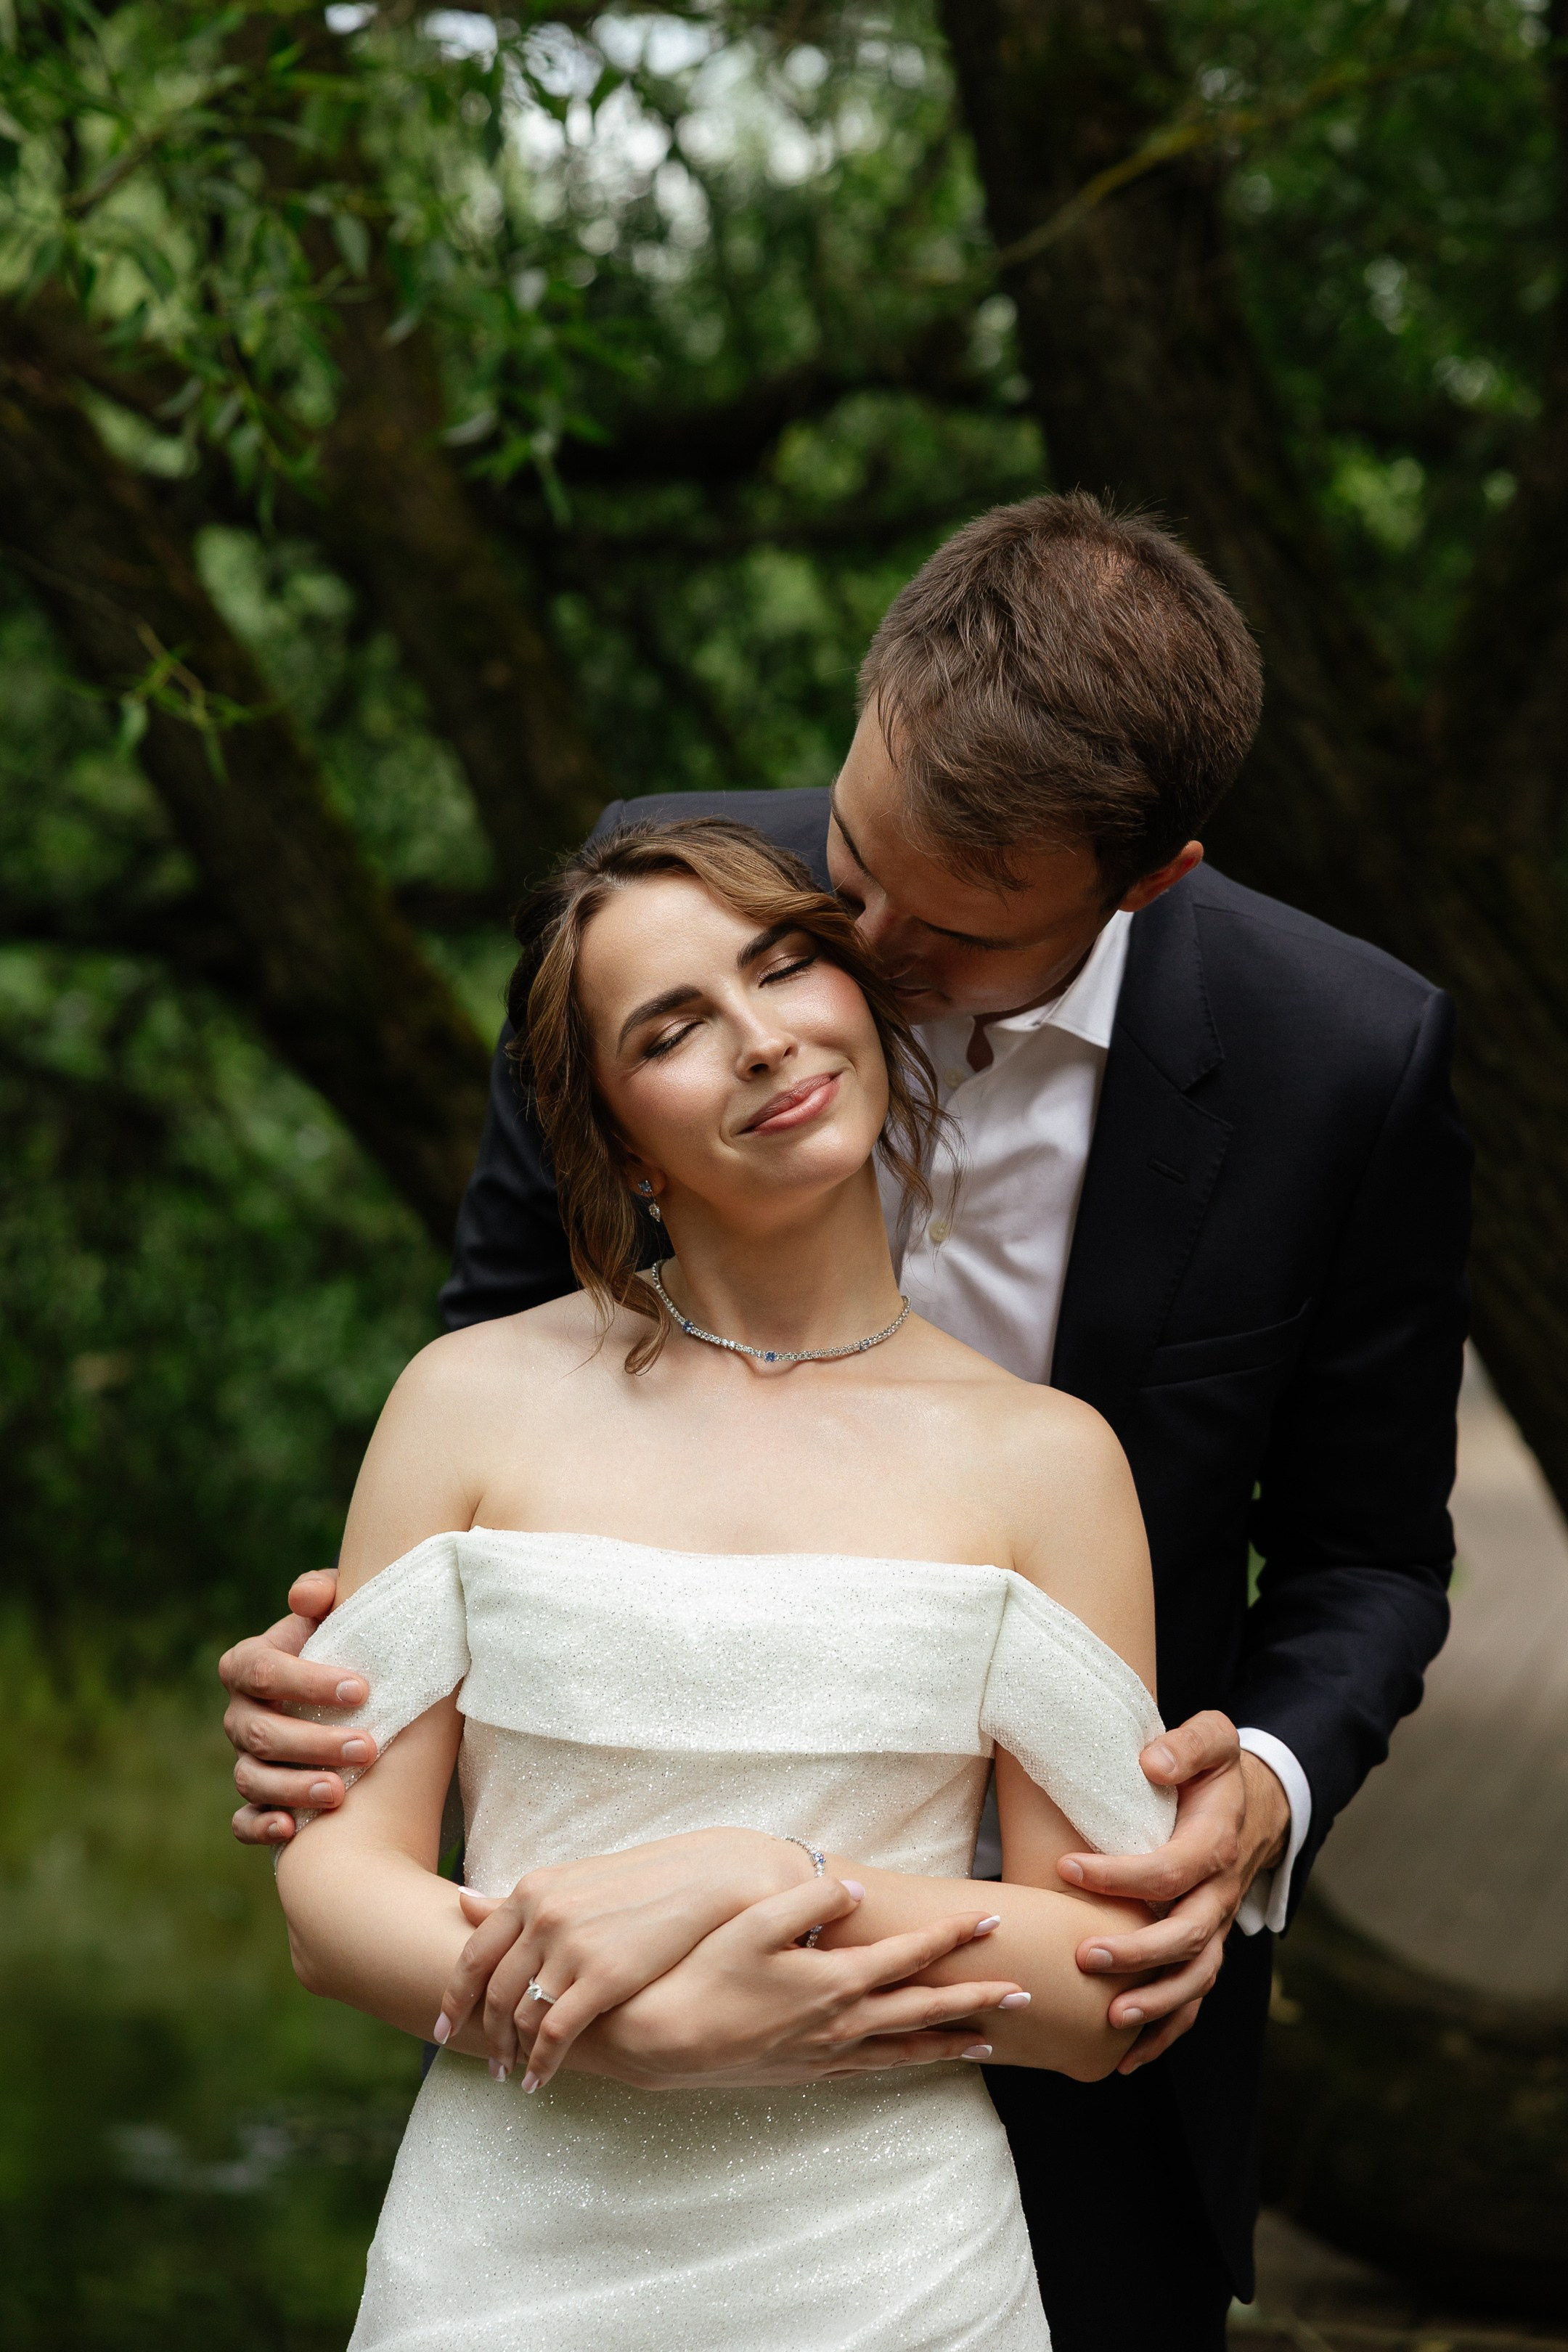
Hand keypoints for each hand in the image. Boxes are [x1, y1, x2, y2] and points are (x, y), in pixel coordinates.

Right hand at [219, 1569, 378, 1844]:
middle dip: (314, 1742)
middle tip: (368, 1747)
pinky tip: (292, 1829)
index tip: (362, 1690)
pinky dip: (261, 1827)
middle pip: (260, 1732)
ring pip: (251, 1778)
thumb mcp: (340, 1612)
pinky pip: (243, 1821)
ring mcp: (245, 1758)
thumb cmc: (346, 1645)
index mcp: (250, 1664)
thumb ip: (324, 1591)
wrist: (353, 1694)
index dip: (308, 1681)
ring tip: (340, 1791)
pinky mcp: (256, 1798)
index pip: (263, 1670)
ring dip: (294, 1787)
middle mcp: (240, 1713)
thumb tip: (308, 1597)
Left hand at [433, 1828, 820, 2079]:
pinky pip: (554, 2033)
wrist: (705, 1879)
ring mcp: (570, 1947)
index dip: (453, 1995)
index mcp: (532, 1890)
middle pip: (493, 1991)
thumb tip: (462, 1902)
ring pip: (520, 2016)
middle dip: (483, 2034)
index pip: (474, 1953)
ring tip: (514, 2075)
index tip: (442, 2027)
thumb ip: (517, 1901)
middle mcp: (542, 1916)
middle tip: (486, 2063)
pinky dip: (541, 2063)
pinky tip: (540, 2080)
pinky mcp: (602, 1977)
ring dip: (512, 2054)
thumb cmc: (639, 1882)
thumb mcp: (571, 1881)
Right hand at [577, 1878, 1024, 2092]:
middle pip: (925, 2008)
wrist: (664, 2041)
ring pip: (906, 2048)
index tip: (991, 1920)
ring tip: (989, 2040)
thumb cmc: (704, 1974)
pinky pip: (874, 2068)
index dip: (953, 1934)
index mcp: (836, 1981)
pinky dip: (908, 2064)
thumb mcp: (754, 1922)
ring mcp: (827, 2053)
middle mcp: (842, 2022)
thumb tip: (855, 1888)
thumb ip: (809, 1899)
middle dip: (976, 1996)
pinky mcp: (809, 2072)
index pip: (910, 1953)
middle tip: (1022, 1992)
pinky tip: (916, 2062)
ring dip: (951, 2041)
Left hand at [1055, 1711, 1289, 2074]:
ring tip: (1111, 2018)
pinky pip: (1193, 1999)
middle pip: (1187, 1935)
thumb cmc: (1217, 1773)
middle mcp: (1220, 1895)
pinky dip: (1166, 2032)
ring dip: (1156, 2003)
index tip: (1068, 1868)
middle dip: (1138, 1952)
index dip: (1122, 1874)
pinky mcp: (1206, 1949)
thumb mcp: (1213, 1738)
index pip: (1172, 1869)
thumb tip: (1151, 1764)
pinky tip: (1125, 2057)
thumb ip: (1187, 1744)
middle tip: (1084, 1957)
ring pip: (1196, 1978)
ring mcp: (1216, 1928)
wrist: (1254, 1806)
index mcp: (1215, 1844)